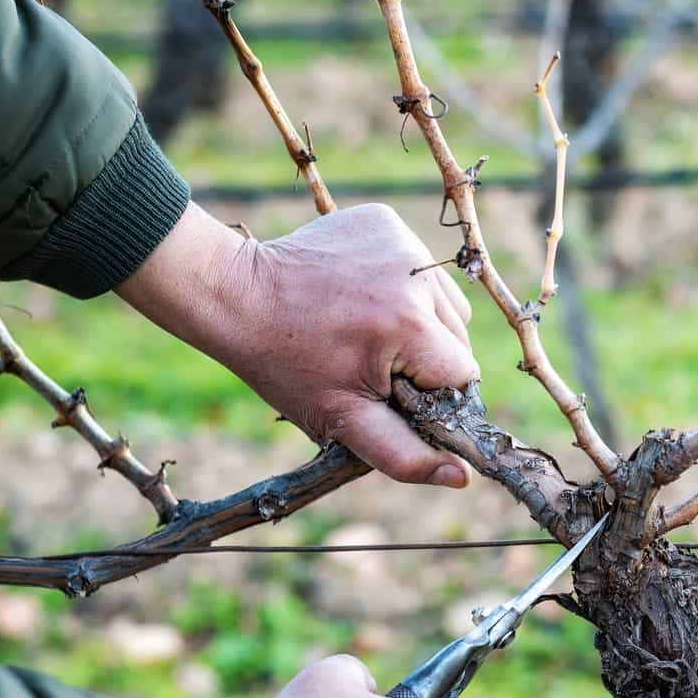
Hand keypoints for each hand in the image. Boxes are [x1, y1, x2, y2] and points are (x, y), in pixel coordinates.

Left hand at [116, 201, 478, 485]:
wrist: (235, 296)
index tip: (389, 390)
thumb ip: (404, 455)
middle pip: (460, 336)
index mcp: (409, 326)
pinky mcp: (384, 219)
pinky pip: (419, 266)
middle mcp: (415, 274)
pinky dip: (401, 284)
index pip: (462, 374)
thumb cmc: (286, 367)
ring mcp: (401, 241)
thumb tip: (462, 477)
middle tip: (372, 360)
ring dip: (420, 320)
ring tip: (369, 328)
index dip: (430, 392)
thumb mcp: (343, 421)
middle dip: (427, 356)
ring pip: (445, 301)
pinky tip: (361, 294)